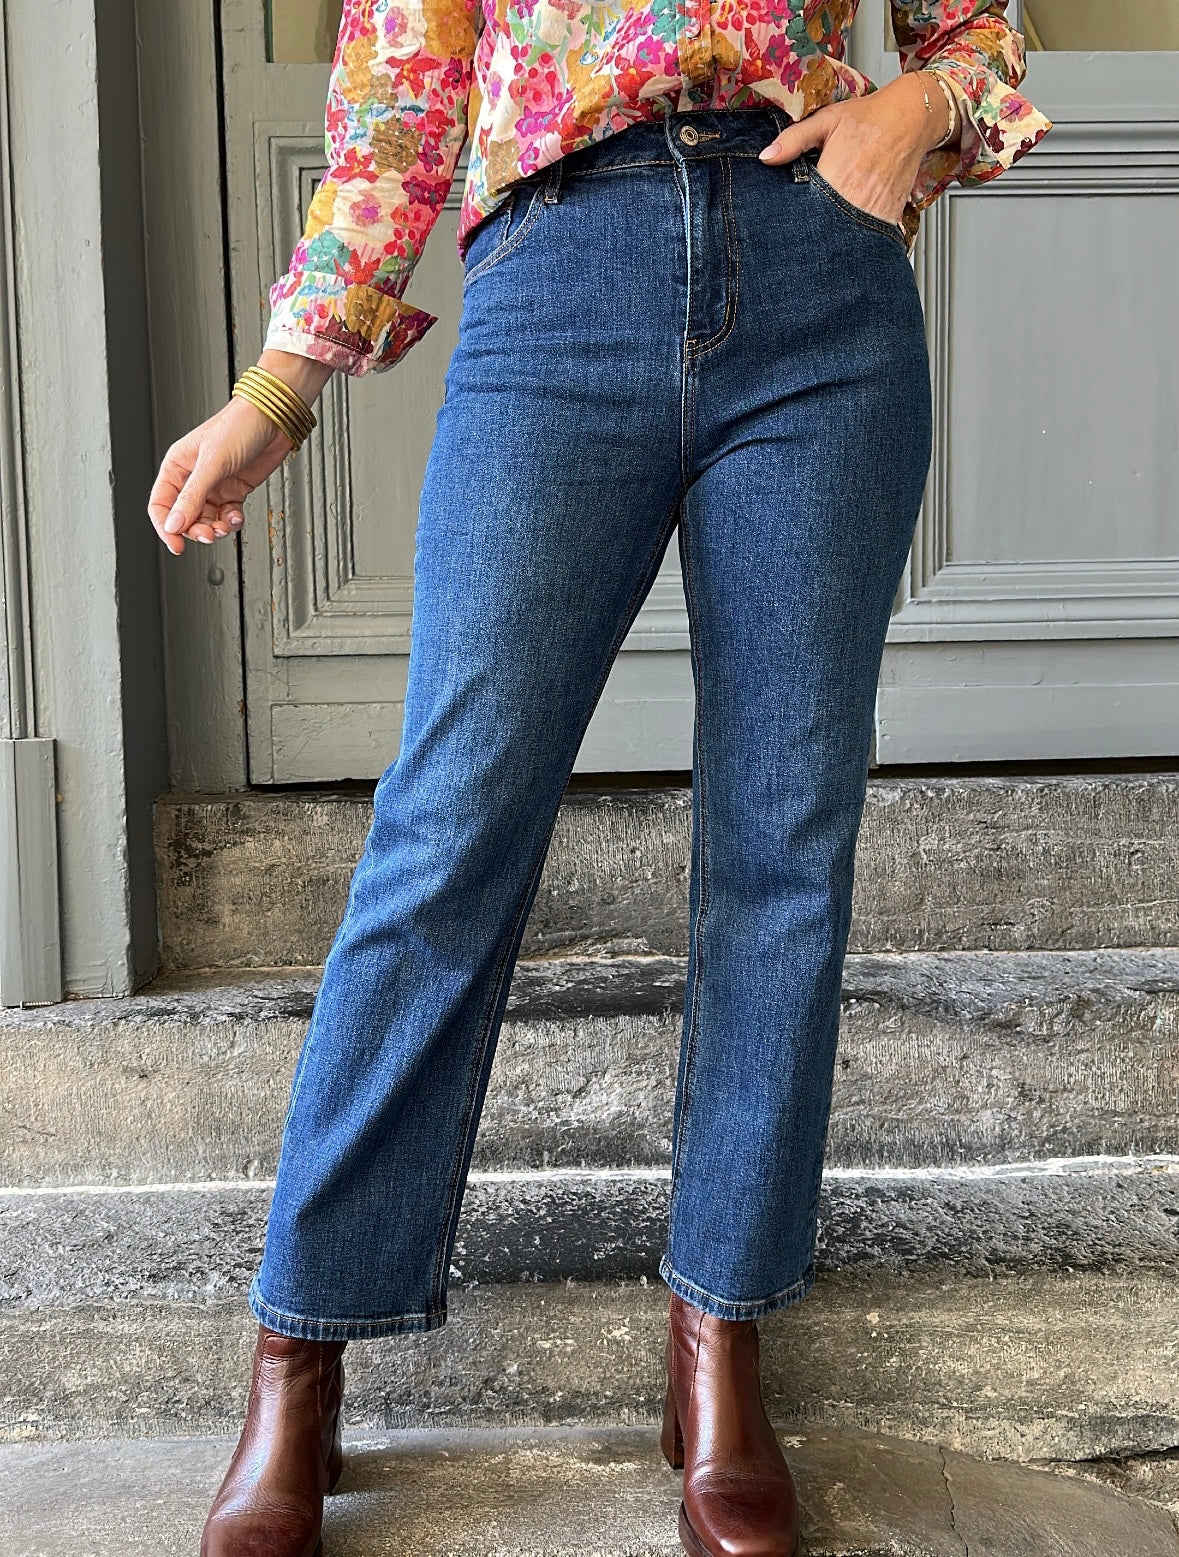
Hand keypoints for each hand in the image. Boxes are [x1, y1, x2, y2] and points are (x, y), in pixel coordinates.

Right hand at [148, 350, 332, 555]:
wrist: (273, 420)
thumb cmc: (239, 428)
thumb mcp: (212, 464)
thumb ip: (192, 497)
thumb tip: (174, 525)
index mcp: (177, 466)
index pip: (161, 505)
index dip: (166, 527)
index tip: (177, 545)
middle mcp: (193, 478)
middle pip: (185, 517)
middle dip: (196, 530)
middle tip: (210, 535)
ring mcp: (214, 486)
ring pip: (207, 520)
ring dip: (216, 528)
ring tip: (226, 526)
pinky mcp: (234, 490)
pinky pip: (227, 516)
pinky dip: (232, 521)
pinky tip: (238, 516)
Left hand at [758, 72, 959, 226]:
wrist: (912, 118)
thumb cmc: (869, 117)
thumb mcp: (826, 121)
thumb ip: (793, 140)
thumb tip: (765, 158)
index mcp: (835, 179)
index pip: (805, 214)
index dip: (792, 222)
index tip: (784, 224)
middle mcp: (855, 200)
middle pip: (824, 232)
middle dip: (811, 235)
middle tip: (800, 236)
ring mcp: (873, 212)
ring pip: (846, 240)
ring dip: (833, 240)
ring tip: (824, 234)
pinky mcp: (888, 218)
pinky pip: (868, 237)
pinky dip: (855, 239)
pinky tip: (846, 231)